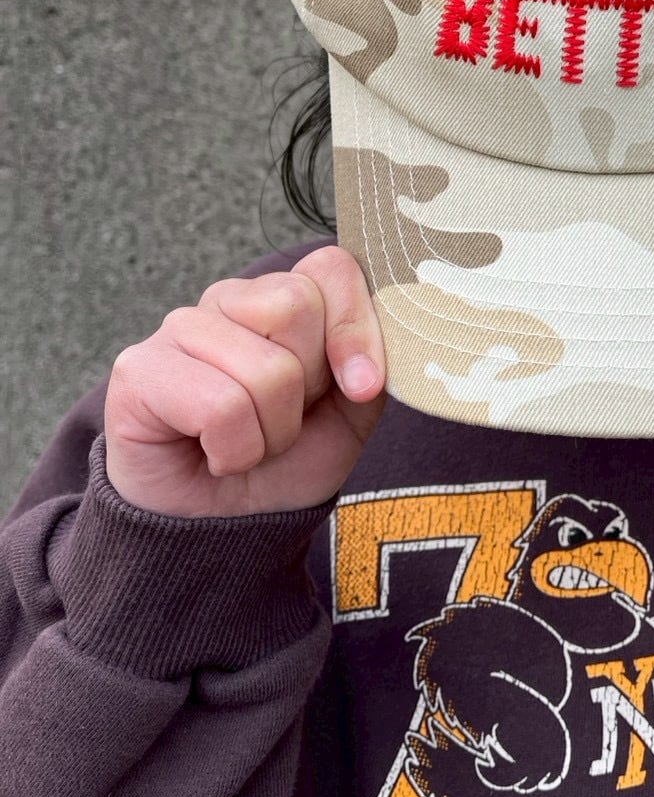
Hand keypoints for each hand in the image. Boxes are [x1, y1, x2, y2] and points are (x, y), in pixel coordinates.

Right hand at [105, 246, 385, 516]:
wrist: (221, 529)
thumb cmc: (283, 462)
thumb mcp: (351, 415)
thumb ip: (371, 367)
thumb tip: (367, 364)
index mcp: (281, 297)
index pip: (331, 266)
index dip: (355, 327)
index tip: (361, 387)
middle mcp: (228, 300)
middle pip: (297, 307)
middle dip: (306, 388)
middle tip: (280, 421)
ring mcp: (179, 328)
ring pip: (265, 367)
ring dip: (272, 431)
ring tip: (246, 443)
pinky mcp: (139, 369)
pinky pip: (221, 406)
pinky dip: (235, 450)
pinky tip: (212, 454)